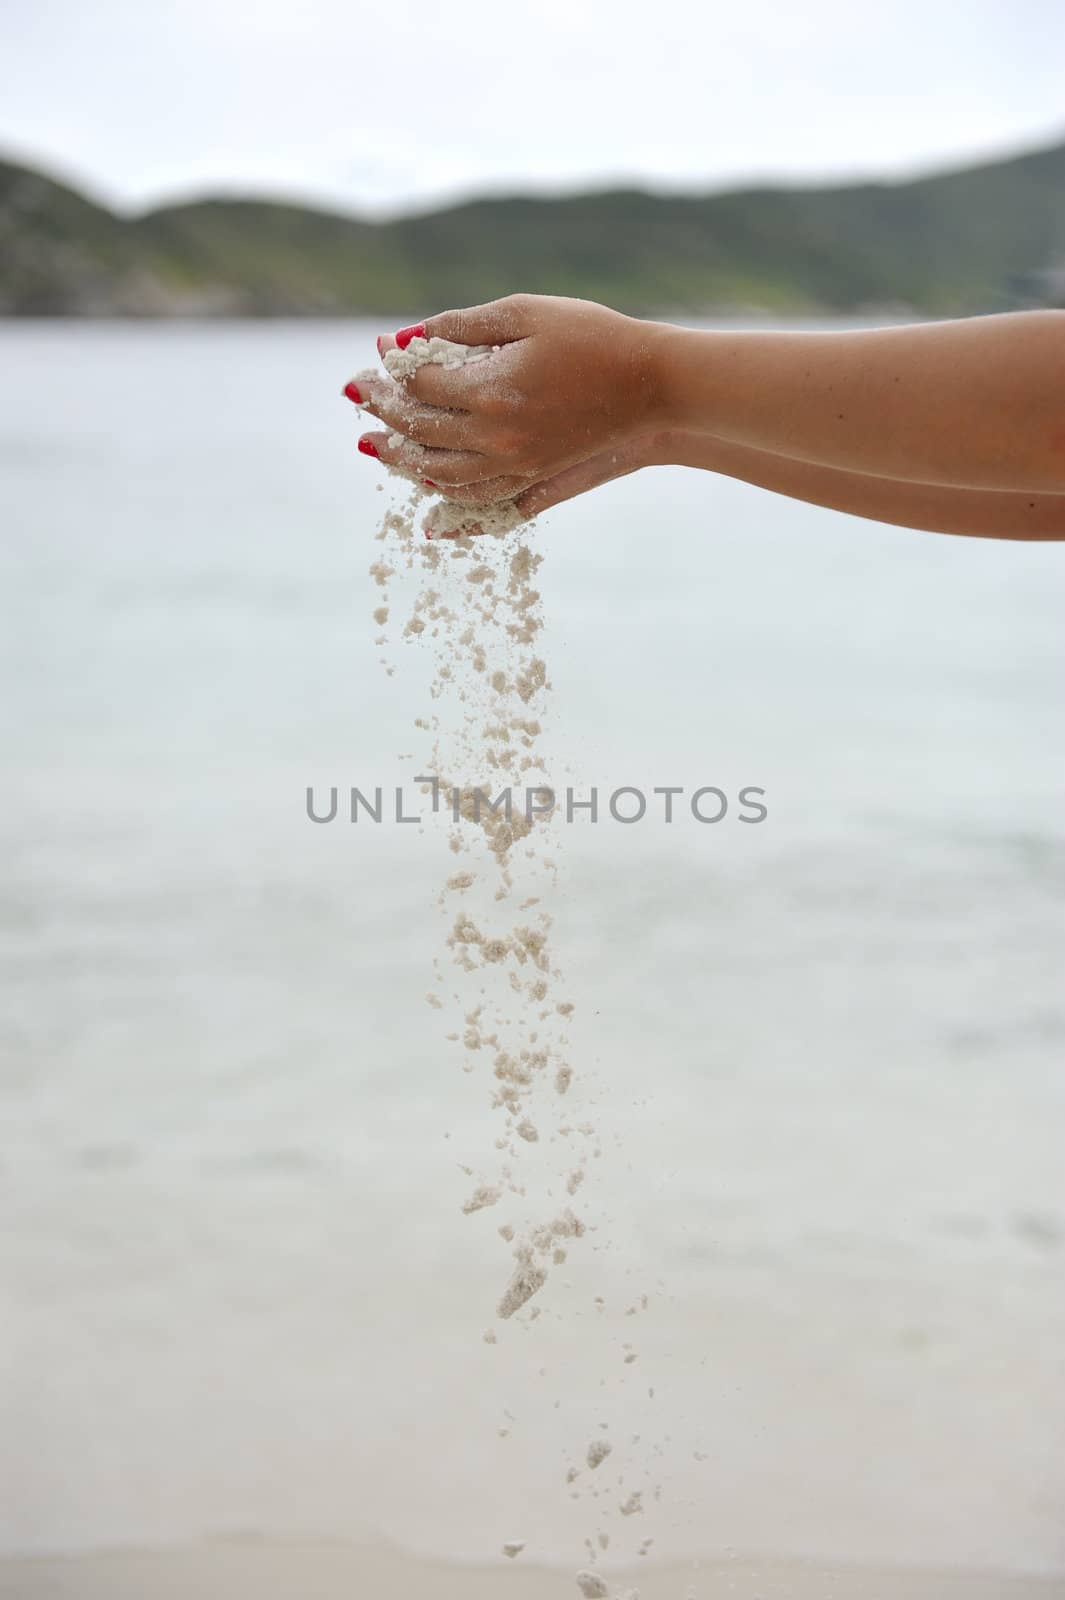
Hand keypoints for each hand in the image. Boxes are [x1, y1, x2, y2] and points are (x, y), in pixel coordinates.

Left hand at [355, 294, 667, 489]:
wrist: (651, 386)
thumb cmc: (593, 337)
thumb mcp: (527, 313)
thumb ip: (465, 325)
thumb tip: (408, 336)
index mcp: (492, 391)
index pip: (421, 385)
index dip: (395, 367)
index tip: (381, 350)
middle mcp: (497, 437)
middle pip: (420, 431)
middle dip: (384, 411)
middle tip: (359, 393)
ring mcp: (516, 464)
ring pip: (439, 473)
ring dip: (403, 459)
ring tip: (377, 444)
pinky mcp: (533, 476)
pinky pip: (475, 494)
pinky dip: (443, 487)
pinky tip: (425, 475)